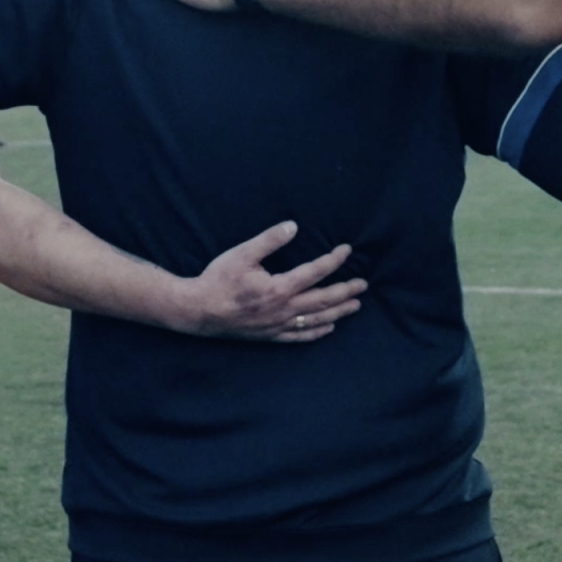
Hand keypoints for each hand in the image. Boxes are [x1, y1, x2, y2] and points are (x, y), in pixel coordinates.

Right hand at [164, 221, 366, 342]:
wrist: (198, 311)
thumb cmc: (218, 280)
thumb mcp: (242, 254)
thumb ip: (269, 240)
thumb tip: (293, 226)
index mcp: (279, 288)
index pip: (315, 272)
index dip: (334, 260)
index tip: (347, 250)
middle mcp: (283, 309)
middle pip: (323, 300)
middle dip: (346, 291)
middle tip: (363, 285)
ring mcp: (278, 325)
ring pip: (316, 320)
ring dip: (338, 312)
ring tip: (355, 306)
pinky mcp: (270, 335)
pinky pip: (300, 336)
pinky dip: (317, 332)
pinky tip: (329, 328)